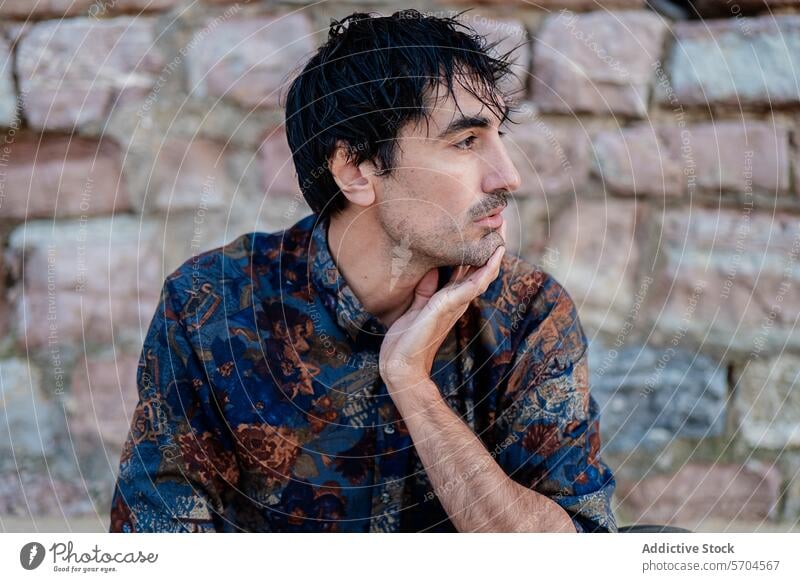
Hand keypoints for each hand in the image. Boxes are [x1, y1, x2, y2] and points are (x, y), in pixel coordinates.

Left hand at [379, 234, 506, 389]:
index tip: (484, 232)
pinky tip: (493, 257)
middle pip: (481, 271)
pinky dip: (484, 271)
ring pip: (482, 277)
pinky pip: (471, 286)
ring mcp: (454, 304)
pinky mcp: (447, 307)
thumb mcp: (416, 307)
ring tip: (503, 235)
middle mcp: (456, 301)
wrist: (400, 365)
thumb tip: (430, 269)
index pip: (468, 272)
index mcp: (449, 299)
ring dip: (494, 257)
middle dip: (491, 250)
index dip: (478, 253)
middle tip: (501, 225)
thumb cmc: (405, 340)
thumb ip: (425, 289)